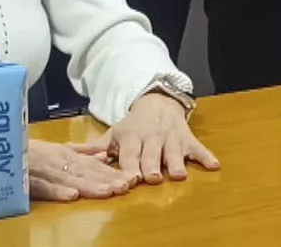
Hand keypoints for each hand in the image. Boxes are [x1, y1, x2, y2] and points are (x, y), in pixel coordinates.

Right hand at [27, 139, 130, 201]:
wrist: (1, 146)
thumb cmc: (30, 152)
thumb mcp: (59, 152)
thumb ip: (81, 155)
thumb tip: (104, 156)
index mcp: (68, 157)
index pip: (94, 166)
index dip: (112, 173)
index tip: (131, 180)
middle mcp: (59, 162)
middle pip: (86, 173)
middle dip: (106, 180)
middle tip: (126, 186)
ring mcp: (44, 171)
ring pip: (70, 179)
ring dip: (89, 185)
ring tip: (108, 191)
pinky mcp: (27, 181)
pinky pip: (43, 187)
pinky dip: (57, 191)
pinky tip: (72, 196)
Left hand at [69, 92, 219, 186]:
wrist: (160, 102)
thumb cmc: (134, 125)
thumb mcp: (114, 133)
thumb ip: (93, 147)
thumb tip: (66, 153)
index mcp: (133, 137)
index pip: (130, 153)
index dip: (130, 165)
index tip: (129, 177)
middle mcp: (153, 137)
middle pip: (152, 154)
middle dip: (152, 165)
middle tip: (151, 177)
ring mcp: (172, 138)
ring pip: (174, 151)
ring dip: (176, 162)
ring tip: (178, 174)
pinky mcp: (188, 139)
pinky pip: (199, 148)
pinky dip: (206, 156)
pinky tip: (214, 165)